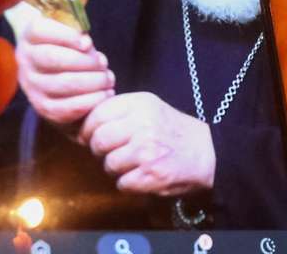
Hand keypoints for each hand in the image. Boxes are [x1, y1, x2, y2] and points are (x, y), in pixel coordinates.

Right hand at [15, 15, 114, 124]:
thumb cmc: (66, 44)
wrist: (51, 71)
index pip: (40, 30)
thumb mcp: (68, 30)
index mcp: (30, 35)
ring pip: (62, 83)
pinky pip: (65, 108)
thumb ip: (77, 32)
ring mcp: (31, 85)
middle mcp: (26, 60)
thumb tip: (86, 45)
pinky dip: (89, 101)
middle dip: (85, 60)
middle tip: (103, 63)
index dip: (66, 36)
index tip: (88, 43)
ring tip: (107, 78)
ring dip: (92, 81)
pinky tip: (104, 94)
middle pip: (53, 57)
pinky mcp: (42, 106)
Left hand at [79, 92, 214, 195]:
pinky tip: (141, 175)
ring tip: (131, 163)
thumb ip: (117, 111)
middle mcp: (143, 124)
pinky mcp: (152, 174)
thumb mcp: (147, 107)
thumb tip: (80, 126)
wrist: (206, 152)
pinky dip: (128, 184)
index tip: (90, 136)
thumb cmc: (170, 130)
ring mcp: (148, 150)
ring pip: (109, 164)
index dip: (88, 129)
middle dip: (100, 151)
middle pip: (98, 141)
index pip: (96, 114)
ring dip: (115, 169)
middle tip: (111, 152)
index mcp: (139, 103)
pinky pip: (122, 183)